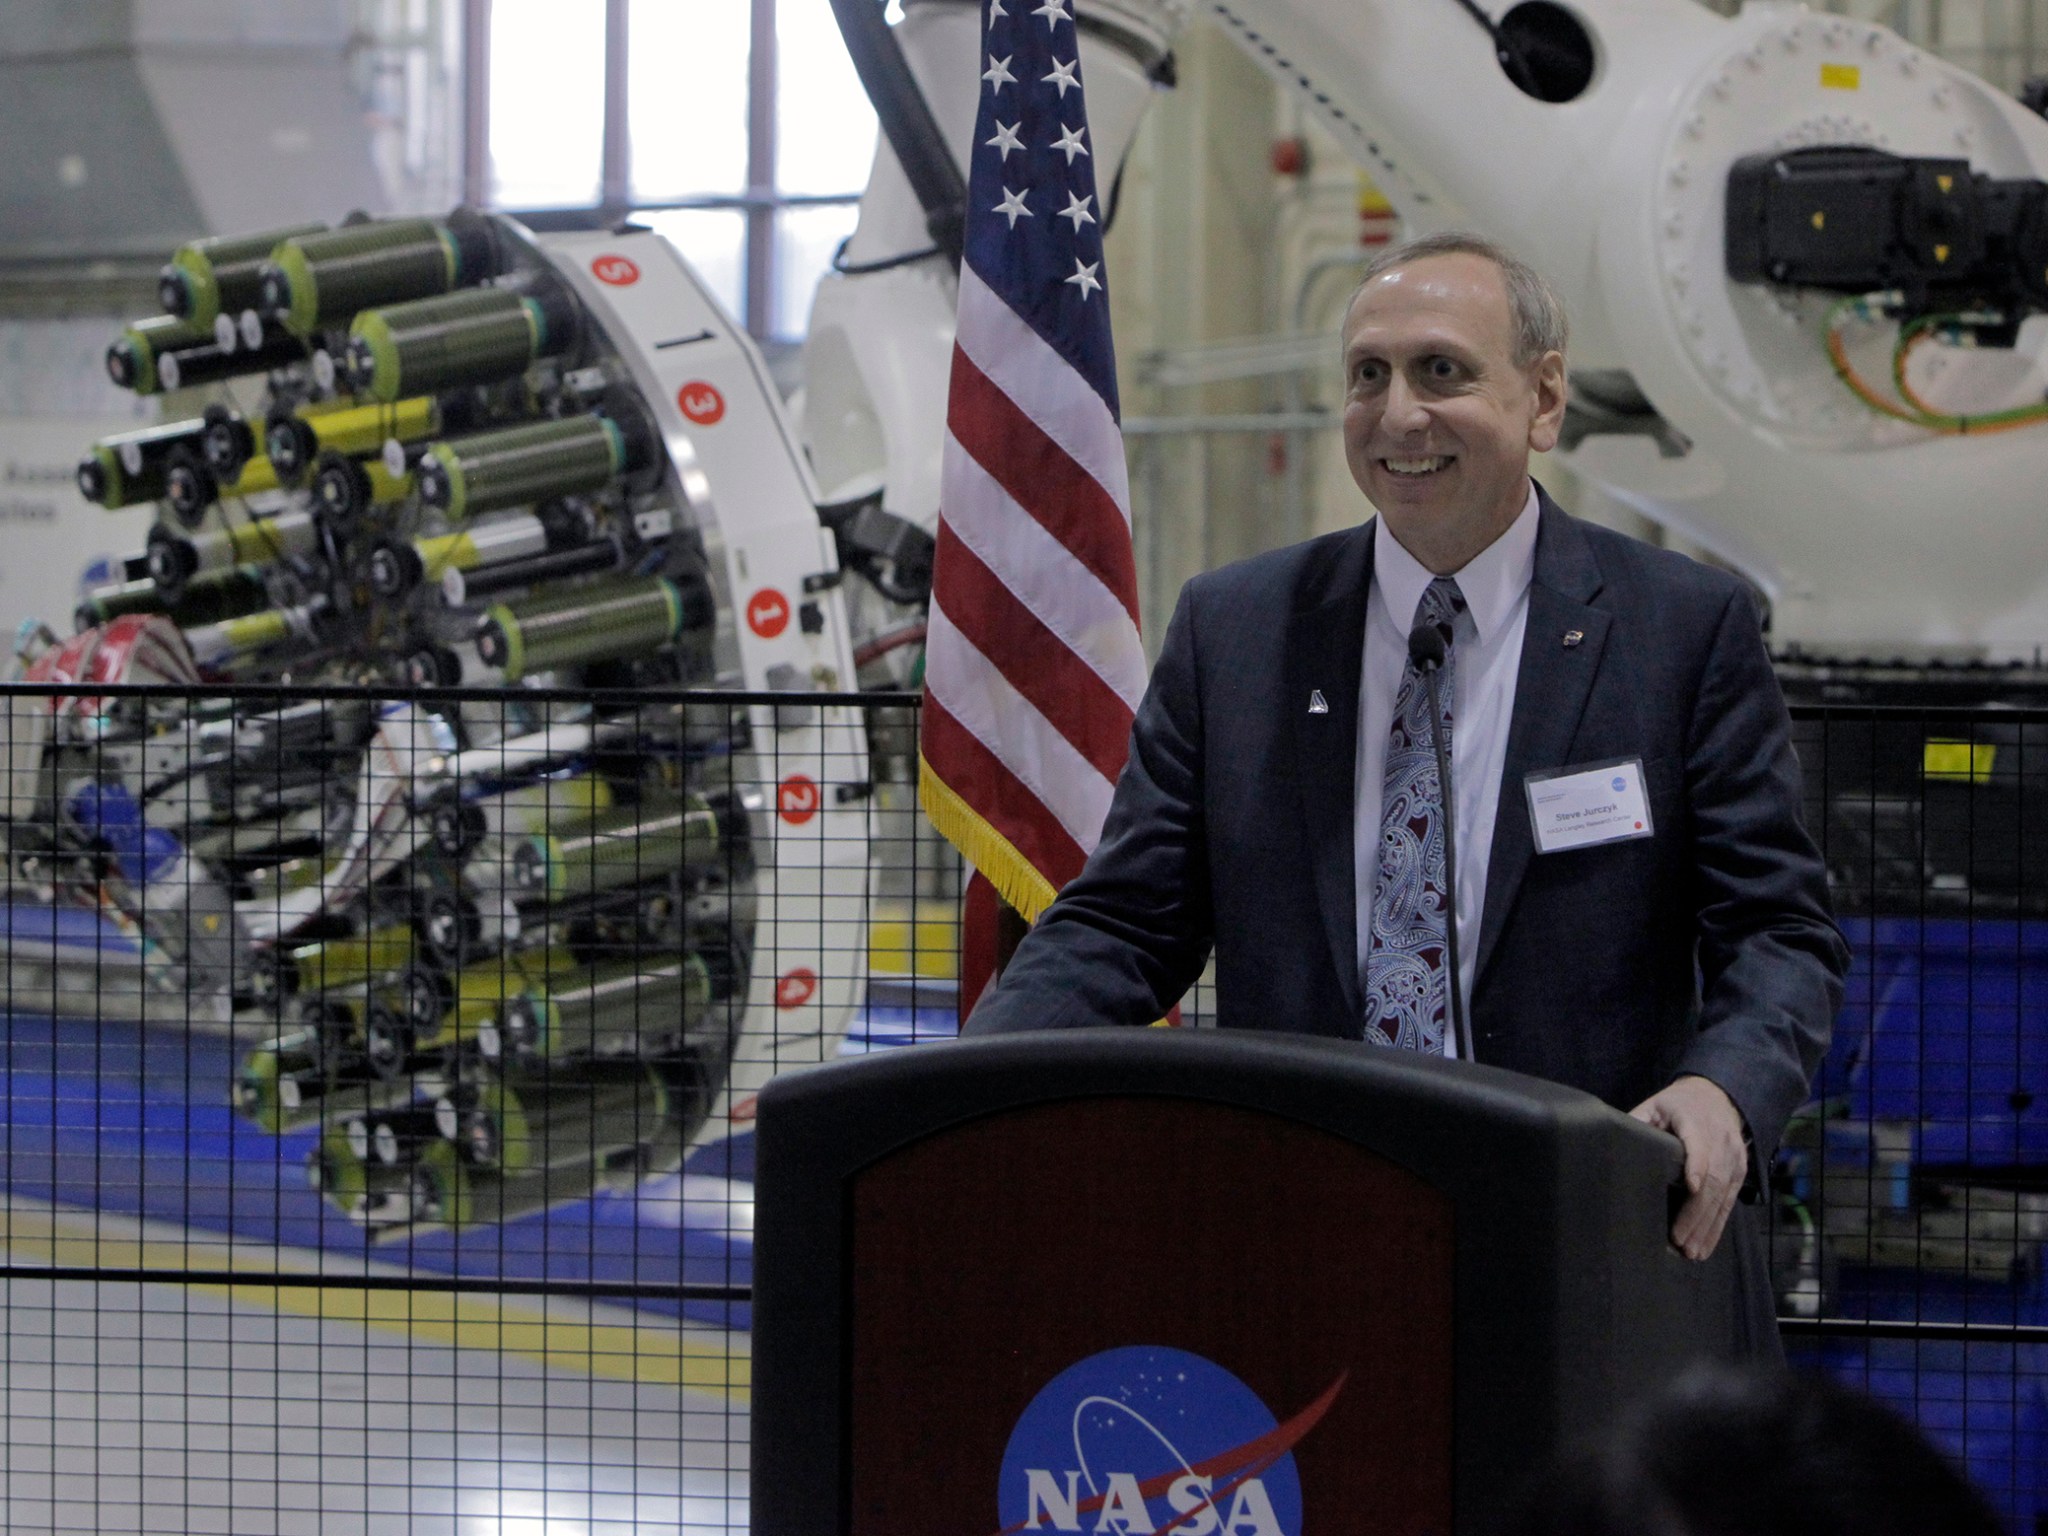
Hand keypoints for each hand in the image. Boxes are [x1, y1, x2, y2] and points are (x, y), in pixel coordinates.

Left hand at [1629, 1075, 1746, 1261]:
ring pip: (1721, 1196)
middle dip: (1695, 1213)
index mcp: (1694, 1122)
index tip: (1690, 1186)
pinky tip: (1705, 1246)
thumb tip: (1613, 1145)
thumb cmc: (1678, 1104)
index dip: (1695, 1165)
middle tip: (1679, 1241)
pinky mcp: (1740, 1171)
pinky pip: (1729, 1202)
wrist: (1718, 1096)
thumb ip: (1638, 1122)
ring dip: (1706, 1227)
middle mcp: (1719, 1141)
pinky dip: (1717, 1226)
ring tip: (1690, 1252)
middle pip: (1711, 1180)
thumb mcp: (1655, 1105)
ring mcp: (1733, 1158)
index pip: (1698, 1145)